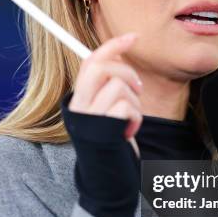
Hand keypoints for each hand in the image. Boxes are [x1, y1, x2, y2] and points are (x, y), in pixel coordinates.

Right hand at [69, 33, 142, 157]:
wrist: (108, 179)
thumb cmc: (112, 143)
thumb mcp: (107, 112)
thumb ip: (107, 88)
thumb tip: (118, 58)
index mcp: (79, 100)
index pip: (91, 62)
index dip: (113, 46)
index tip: (134, 37)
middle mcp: (79, 107)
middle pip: (101, 67)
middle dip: (126, 71)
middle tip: (138, 88)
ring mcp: (89, 118)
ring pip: (118, 86)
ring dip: (134, 102)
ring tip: (130, 119)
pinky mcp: (102, 129)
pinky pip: (126, 107)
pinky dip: (135, 118)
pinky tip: (129, 131)